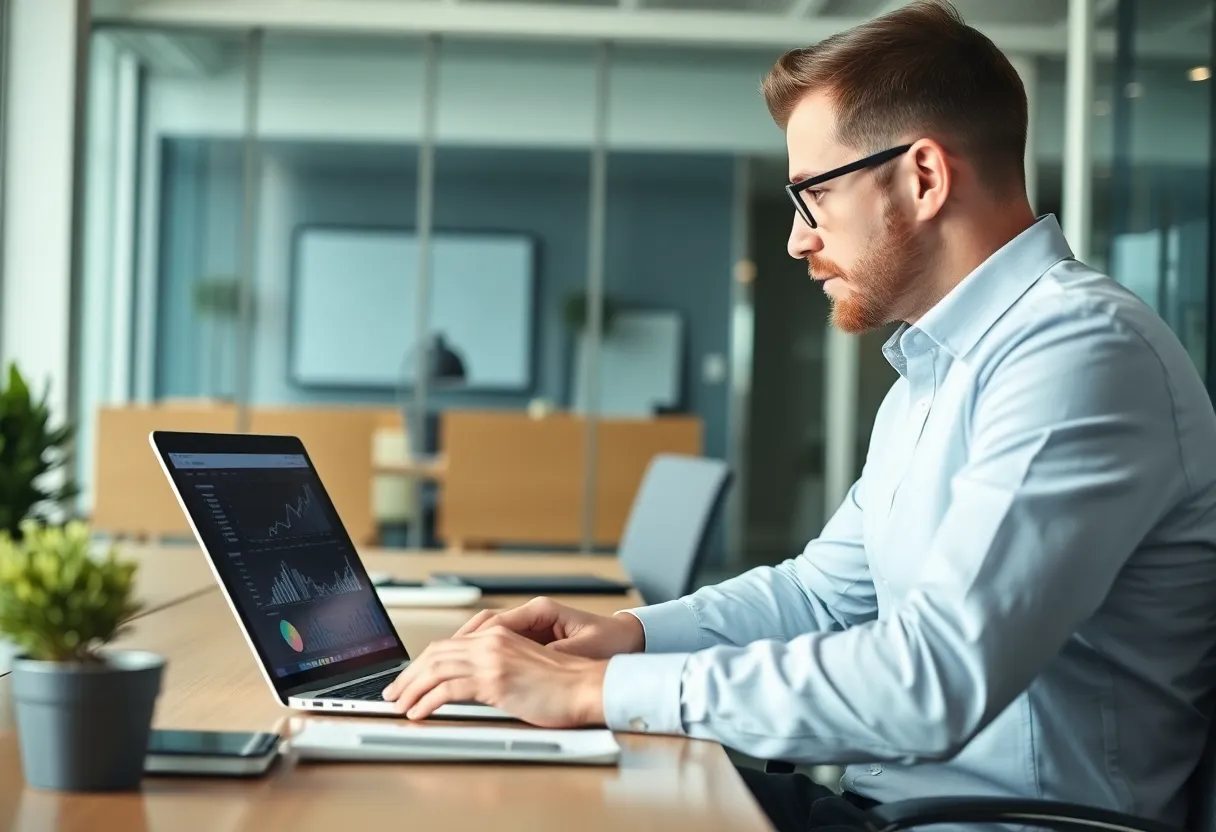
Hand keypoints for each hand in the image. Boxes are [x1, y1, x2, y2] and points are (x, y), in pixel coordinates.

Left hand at [382, 626, 607, 726]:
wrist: (587, 686)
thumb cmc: (564, 683)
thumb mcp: (523, 666)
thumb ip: (496, 667)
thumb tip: (470, 685)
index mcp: (498, 635)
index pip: (448, 644)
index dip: (423, 662)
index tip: (409, 678)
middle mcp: (492, 641)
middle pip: (436, 653)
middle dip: (409, 674)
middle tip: (394, 692)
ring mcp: (492, 659)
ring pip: (436, 668)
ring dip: (412, 688)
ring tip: (399, 705)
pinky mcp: (495, 680)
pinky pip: (448, 689)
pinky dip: (427, 701)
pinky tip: (419, 713)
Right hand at [452, 596, 645, 658]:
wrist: (628, 639)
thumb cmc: (608, 642)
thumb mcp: (581, 651)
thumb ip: (551, 655)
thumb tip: (525, 664)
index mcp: (540, 611)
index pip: (493, 624)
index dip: (468, 643)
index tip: (448, 659)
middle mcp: (531, 613)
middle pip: (480, 626)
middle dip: (453, 646)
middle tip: (429, 665)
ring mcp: (530, 624)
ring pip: (483, 633)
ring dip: (461, 650)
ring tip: (437, 668)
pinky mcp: (532, 637)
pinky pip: (495, 642)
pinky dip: (477, 654)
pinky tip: (463, 670)